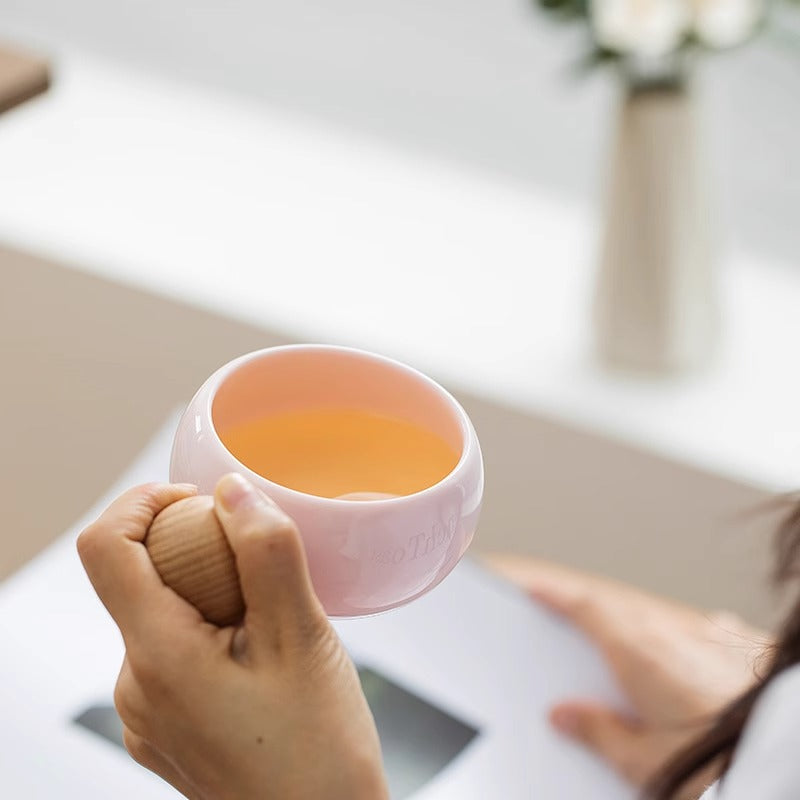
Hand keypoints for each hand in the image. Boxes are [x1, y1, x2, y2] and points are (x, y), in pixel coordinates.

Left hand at [78, 475, 387, 799]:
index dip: (143, 501)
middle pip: (140, 578)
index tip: (197, 499)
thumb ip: (266, 553)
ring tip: (275, 622)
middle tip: (265, 567)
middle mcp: (135, 686)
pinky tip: (264, 658)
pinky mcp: (166, 727)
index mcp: (159, 658)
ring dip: (212, 592)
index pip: (105, 547)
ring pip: (163, 614)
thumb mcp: (304, 637)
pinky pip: (175, 652)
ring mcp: (147, 713)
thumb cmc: (318, 753)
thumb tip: (233, 491)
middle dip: (197, 550)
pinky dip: (213, 629)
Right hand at [485, 555, 771, 799]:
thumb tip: (565, 717)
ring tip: (632, 661)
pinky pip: (700, 632)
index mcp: (639, 655)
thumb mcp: (646, 762)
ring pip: (660, 623)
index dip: (557, 597)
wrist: (787, 757)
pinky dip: (682, 643)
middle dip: (594, 617)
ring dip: (638, 631)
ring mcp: (710, 638)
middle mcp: (673, 636)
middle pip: (620, 614)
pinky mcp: (742, 647)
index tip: (537, 589)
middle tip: (574, 628)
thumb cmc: (721, 759)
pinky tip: (692, 664)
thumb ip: (599, 733)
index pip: (586, 611)